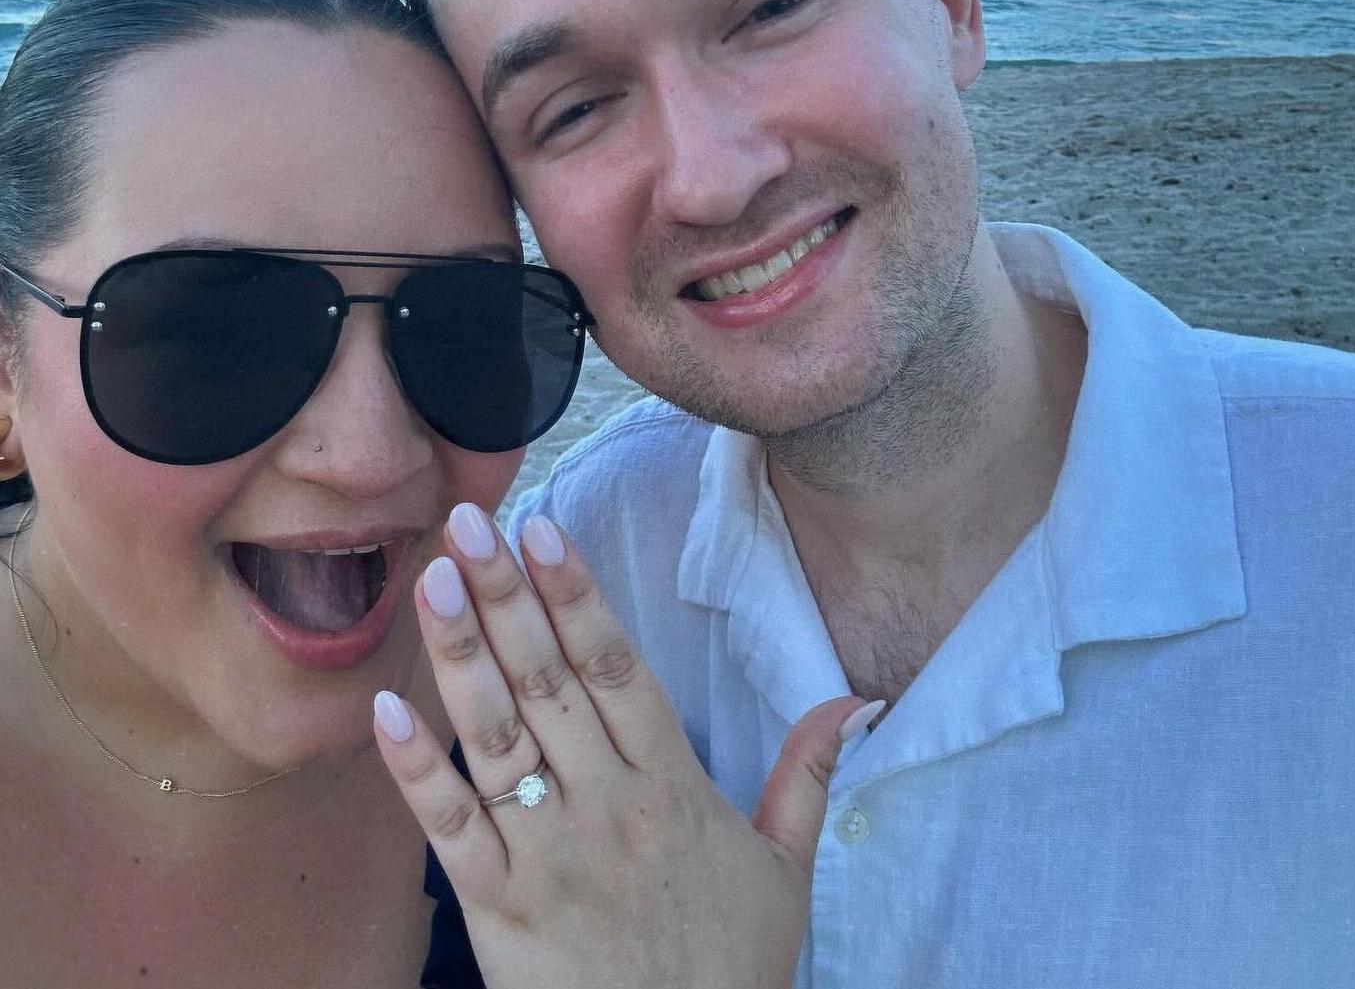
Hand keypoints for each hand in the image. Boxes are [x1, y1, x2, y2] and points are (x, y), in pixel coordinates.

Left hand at [373, 502, 874, 988]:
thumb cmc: (729, 967)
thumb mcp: (786, 867)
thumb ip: (808, 772)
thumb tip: (854, 698)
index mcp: (672, 787)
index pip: (618, 668)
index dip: (578, 594)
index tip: (544, 529)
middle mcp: (606, 808)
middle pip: (551, 683)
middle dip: (508, 597)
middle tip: (471, 523)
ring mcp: (546, 857)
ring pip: (497, 738)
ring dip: (461, 656)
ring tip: (435, 581)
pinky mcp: (496, 912)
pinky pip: (450, 831)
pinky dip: (416, 770)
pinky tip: (386, 707)